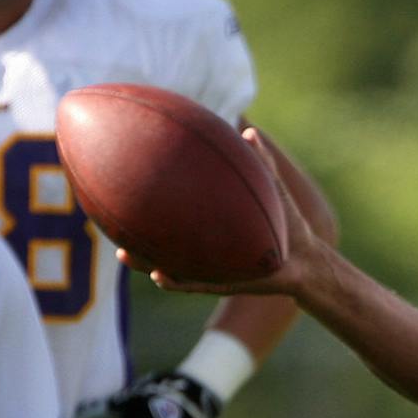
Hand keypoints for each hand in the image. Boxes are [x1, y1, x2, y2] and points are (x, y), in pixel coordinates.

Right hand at [124, 127, 324, 295]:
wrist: (306, 258)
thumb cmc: (285, 222)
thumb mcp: (270, 187)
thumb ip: (258, 161)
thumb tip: (246, 130)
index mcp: (207, 226)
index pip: (174, 214)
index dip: (151, 204)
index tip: (126, 185)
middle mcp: (203, 248)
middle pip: (160, 241)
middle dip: (134, 235)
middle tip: (111, 221)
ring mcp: (209, 267)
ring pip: (168, 267)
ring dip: (145, 263)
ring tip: (125, 254)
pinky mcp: (224, 284)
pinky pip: (194, 286)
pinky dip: (175, 282)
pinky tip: (160, 275)